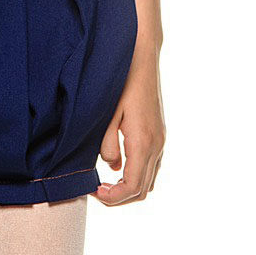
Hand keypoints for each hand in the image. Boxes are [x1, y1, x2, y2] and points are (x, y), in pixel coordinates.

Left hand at [93, 39, 165, 204]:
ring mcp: (160, 140)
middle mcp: (156, 145)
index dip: (113, 198)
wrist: (142, 56)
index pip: (132, 186)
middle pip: (142, 189)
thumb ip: (107, 143)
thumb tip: (111, 167)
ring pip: (149, 180)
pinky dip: (138, 174)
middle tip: (98, 191)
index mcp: (142, 142)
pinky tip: (120, 164)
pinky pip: (152, 165)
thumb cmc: (122, 80)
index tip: (94, 193)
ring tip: (106, 182)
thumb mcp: (108, 112)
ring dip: (130, 187)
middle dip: (120, 197)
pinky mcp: (159, 133)